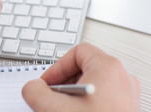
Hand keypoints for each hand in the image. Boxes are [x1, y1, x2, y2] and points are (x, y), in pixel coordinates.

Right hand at [22, 42, 140, 111]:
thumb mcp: (52, 109)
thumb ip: (34, 91)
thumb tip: (32, 88)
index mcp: (108, 68)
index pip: (77, 52)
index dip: (57, 67)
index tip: (47, 83)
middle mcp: (122, 79)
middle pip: (84, 68)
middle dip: (63, 84)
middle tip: (53, 99)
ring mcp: (127, 96)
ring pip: (92, 85)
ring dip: (73, 97)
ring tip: (64, 111)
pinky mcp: (126, 111)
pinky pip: (101, 99)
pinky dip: (85, 106)